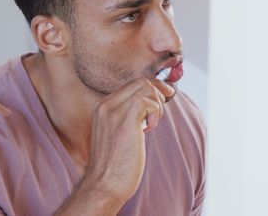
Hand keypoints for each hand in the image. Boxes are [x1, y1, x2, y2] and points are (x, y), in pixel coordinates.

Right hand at [84, 78, 174, 204]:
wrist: (103, 185)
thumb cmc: (113, 166)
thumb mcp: (116, 134)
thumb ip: (127, 118)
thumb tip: (148, 108)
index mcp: (102, 108)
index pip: (131, 85)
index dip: (151, 88)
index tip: (163, 95)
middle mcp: (106, 105)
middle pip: (140, 82)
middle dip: (159, 91)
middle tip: (165, 105)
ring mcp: (114, 111)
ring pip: (146, 88)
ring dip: (157, 104)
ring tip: (153, 124)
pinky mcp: (126, 120)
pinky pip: (148, 101)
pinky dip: (156, 112)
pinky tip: (150, 128)